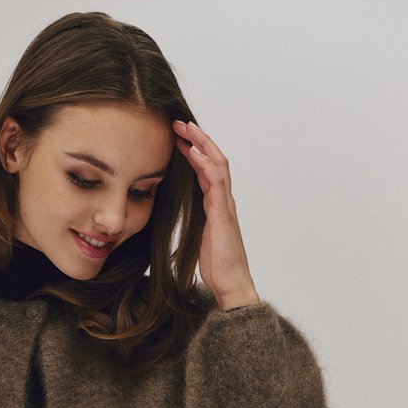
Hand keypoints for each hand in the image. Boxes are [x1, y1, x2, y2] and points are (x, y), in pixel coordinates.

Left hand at [172, 119, 260, 309]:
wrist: (231, 283)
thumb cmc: (217, 266)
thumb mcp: (198, 239)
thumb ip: (194, 224)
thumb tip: (180, 221)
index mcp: (216, 205)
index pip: (206, 170)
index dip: (193, 152)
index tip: (177, 140)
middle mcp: (223, 200)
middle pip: (214, 159)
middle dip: (198, 139)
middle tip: (178, 123)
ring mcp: (225, 204)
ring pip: (218, 163)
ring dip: (202, 143)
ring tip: (185, 128)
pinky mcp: (224, 212)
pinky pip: (216, 180)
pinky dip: (205, 162)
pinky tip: (194, 150)